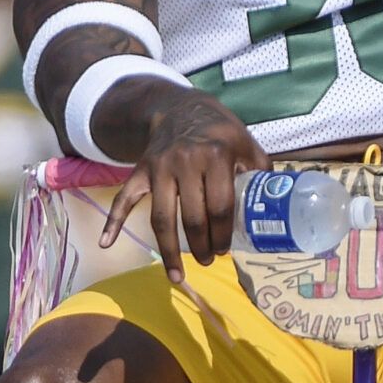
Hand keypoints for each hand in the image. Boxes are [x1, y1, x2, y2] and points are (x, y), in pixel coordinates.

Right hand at [98, 89, 268, 284]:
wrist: (180, 107)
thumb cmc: (220, 131)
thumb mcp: (247, 143)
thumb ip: (260, 172)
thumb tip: (276, 206)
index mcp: (216, 155)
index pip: (220, 206)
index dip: (223, 233)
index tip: (224, 250)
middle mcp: (186, 161)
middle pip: (192, 218)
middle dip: (201, 246)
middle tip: (208, 260)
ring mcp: (159, 167)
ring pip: (161, 217)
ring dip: (169, 251)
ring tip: (178, 275)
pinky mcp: (141, 170)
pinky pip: (124, 198)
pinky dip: (113, 221)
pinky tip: (107, 244)